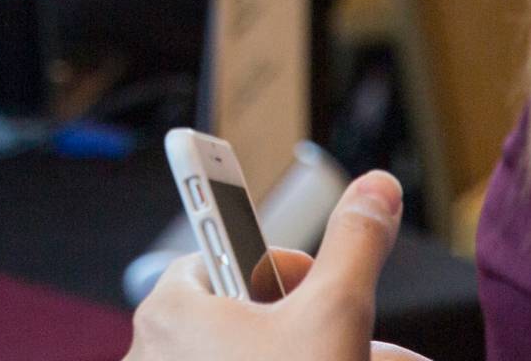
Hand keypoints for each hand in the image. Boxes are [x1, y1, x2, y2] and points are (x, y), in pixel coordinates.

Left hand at [126, 173, 423, 360]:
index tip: (317, 283)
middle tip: (357, 348)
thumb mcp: (332, 316)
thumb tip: (375, 186)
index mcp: (172, 305)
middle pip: (246, 322)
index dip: (283, 266)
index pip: (226, 253)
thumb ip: (354, 245)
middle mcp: (154, 353)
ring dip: (315, 359)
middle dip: (316, 331)